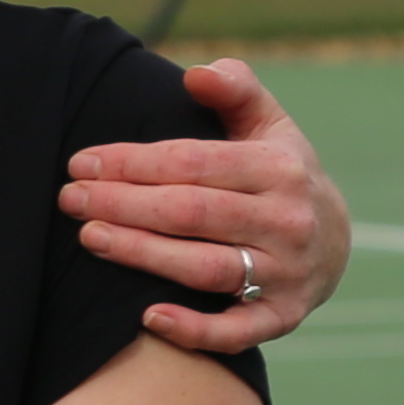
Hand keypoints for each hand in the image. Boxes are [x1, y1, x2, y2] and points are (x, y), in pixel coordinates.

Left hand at [67, 58, 349, 352]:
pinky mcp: (282, 317)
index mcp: (280, 169)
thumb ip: (236, 92)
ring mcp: (286, 272)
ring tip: (89, 237)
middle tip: (69, 199)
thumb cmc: (277, 175)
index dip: (132, 162)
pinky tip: (148, 317)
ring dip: (141, 254)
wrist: (333, 240)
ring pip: (203, 267)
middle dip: (123, 204)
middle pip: (191, 213)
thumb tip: (196, 73)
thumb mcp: (268, 126)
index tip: (80, 163)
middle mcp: (287, 220)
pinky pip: (236, 330)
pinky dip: (195, 330)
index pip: (193, 163)